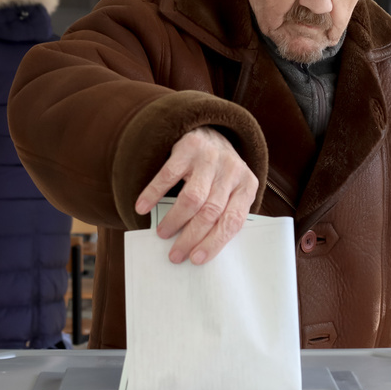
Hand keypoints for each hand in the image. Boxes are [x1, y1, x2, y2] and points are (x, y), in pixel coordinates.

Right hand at [135, 127, 258, 264]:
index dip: (214, 242)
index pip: (233, 221)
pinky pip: (169, 175)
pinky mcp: (189, 147)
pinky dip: (154, 193)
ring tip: (162, 234)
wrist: (210, 130)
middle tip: (175, 254)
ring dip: (175, 219)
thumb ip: (222, 214)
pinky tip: (143, 207)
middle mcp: (232, 171)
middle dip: (191, 237)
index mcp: (247, 186)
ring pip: (193, 197)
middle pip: (211, 212)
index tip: (196, 259)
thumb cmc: (219, 172)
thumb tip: (199, 248)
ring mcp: (211, 158)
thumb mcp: (230, 190)